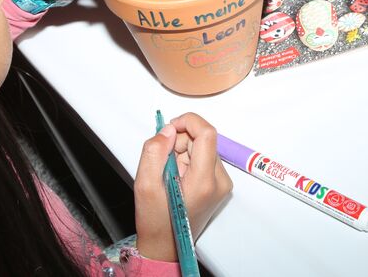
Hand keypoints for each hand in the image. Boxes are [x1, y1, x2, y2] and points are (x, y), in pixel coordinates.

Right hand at [133, 113, 232, 261]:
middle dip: (179, 142)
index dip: (188, 122)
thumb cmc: (155, 220)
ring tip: (169, 174)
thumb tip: (168, 130)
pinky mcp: (219, 185)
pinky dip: (187, 160)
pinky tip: (176, 178)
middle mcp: (219, 181)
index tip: (169, 128)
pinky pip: (203, 158)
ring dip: (182, 152)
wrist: (165, 246)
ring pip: (202, 147)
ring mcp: (222, 184)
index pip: (207, 133)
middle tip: (162, 162)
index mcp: (204, 181)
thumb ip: (154, 151)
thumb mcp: (145, 184)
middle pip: (203, 139)